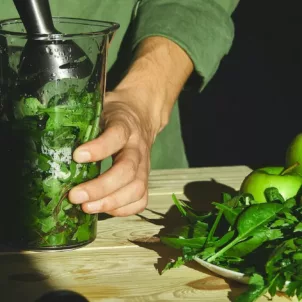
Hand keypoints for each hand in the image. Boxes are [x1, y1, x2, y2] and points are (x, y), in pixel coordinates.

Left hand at [68, 36, 192, 216]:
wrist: (141, 116)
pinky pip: (141, 199)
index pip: (117, 136)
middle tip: (75, 196)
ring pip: (136, 188)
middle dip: (101, 187)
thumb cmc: (115, 115)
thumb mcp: (100, 111)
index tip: (77, 157)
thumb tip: (54, 144)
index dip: (99, 148)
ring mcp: (145, 165)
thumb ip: (85, 124)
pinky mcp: (145, 178)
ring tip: (87, 207)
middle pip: (127, 170)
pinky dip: (124, 209)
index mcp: (126, 125)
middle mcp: (138, 147)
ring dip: (111, 201)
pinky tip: (106, 208)